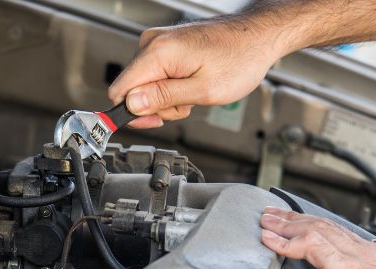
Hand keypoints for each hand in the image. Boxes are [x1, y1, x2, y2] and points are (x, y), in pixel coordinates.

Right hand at [107, 17, 288, 128]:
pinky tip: (191, 84)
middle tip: (186, 105)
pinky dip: (173, 87)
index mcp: (158, 52)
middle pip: (134, 89)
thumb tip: (132, 105)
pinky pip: (157, 75)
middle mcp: (153, 43)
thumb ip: (165, 98)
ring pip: (146, 84)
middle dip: (158, 106)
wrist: (256, 39)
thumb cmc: (239, 60)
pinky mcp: (167, 46)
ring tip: (194, 93)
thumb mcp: (204, 90)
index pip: (120, 89)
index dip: (132, 113)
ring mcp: (159, 43)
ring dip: (168, 98)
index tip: (151, 123)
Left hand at [258, 207, 375, 268]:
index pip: (345, 240)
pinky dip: (285, 241)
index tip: (307, 231)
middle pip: (327, 228)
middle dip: (299, 221)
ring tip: (266, 222)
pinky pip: (306, 244)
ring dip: (286, 225)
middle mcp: (367, 254)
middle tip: (277, 216)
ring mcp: (354, 257)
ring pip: (313, 230)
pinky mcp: (342, 265)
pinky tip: (269, 240)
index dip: (322, 232)